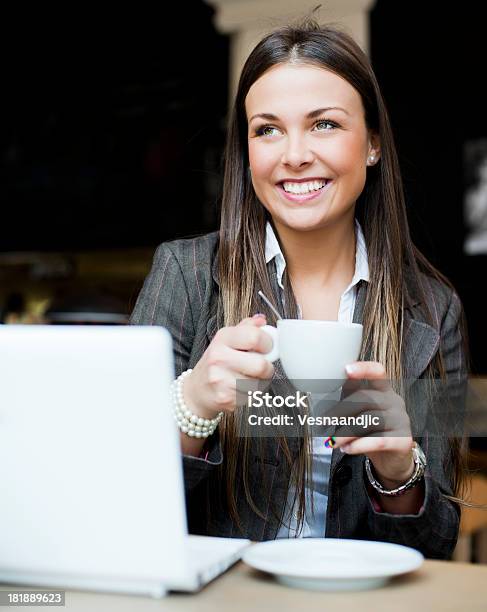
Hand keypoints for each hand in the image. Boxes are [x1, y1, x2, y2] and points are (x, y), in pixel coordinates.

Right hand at [182, 314, 274, 419]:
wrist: (198, 389)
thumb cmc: (217, 363)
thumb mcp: (227, 339)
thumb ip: (246, 328)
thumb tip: (262, 320)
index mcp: (223, 338)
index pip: (255, 337)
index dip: (268, 343)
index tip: (267, 348)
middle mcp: (219, 357)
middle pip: (261, 365)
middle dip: (267, 368)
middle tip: (261, 367)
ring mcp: (220, 379)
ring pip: (258, 383)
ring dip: (260, 382)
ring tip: (248, 378)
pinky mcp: (225, 398)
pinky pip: (252, 396)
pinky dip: (251, 394)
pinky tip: (240, 389)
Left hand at [332, 361, 414, 485]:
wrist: (390, 460)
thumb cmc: (370, 431)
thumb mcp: (359, 412)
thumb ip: (348, 397)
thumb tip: (324, 388)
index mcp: (384, 390)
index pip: (378, 372)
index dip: (363, 368)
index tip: (346, 369)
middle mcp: (395, 401)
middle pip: (366, 398)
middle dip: (340, 411)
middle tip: (323, 423)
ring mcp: (402, 420)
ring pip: (370, 420)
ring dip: (346, 432)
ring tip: (333, 441)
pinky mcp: (404, 440)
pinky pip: (379, 440)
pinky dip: (359, 445)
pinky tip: (347, 449)